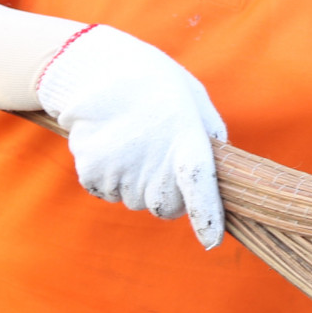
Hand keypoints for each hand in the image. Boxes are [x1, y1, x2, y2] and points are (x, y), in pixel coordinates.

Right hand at [36, 25, 227, 248]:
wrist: (98, 70)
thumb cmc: (157, 86)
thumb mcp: (195, 103)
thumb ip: (210, 140)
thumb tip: (219, 176)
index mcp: (187, 140)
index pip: (201, 189)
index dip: (207, 218)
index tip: (211, 242)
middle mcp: (155, 160)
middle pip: (164, 208)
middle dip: (166, 195)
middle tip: (160, 162)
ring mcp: (122, 169)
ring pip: (133, 201)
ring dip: (135, 184)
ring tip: (132, 145)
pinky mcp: (92, 171)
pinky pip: (106, 193)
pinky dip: (109, 179)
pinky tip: (112, 148)